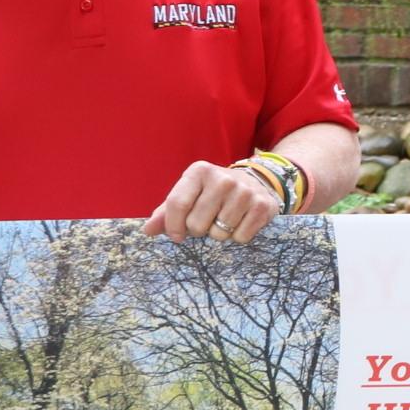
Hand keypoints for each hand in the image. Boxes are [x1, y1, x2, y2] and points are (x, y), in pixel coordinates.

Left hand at [144, 161, 281, 243]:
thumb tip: (147, 230)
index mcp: (199, 171)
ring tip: (225, 220)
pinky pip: (240, 237)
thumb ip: (167, 212)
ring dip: (219, 234)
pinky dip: (238, 237)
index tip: (177, 235)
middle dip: (199, 230)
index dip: (173, 226)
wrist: (256, 182)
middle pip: (197, 224)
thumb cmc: (213, 193)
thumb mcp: (190, 194)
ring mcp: (244, 192)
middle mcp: (222, 179)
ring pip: (219, 234)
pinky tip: (241, 222)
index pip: (177, 204)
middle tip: (208, 221)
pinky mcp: (262, 206)